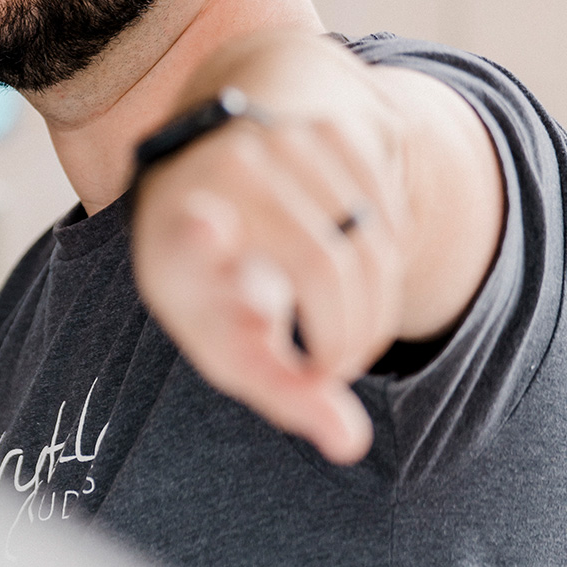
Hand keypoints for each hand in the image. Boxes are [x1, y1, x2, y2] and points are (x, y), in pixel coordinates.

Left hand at [130, 111, 409, 463]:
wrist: (220, 157)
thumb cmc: (216, 272)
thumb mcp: (223, 335)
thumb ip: (280, 391)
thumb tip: (351, 442)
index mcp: (174, 237)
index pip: (187, 236)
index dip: (198, 237)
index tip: (206, 225)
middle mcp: (222, 176)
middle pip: (324, 270)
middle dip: (349, 338)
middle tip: (336, 367)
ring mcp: (280, 141)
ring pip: (370, 248)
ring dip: (374, 310)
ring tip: (344, 332)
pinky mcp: (332, 124)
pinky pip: (392, 217)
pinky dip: (388, 261)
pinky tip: (355, 270)